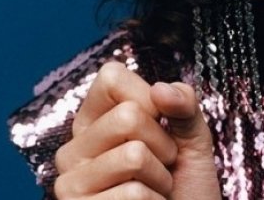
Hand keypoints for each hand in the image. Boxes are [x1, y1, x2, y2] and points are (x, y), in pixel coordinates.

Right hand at [53, 62, 220, 198]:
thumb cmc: (186, 186)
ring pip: (134, 155)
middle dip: (163, 144)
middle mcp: (74, 147)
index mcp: (95, 120)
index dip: (150, 98)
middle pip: (129, 116)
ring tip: (155, 190)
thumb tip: (160, 89)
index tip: (160, 124)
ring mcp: (70, 181)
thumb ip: (184, 105)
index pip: (112, 76)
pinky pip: (134, 193)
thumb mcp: (193, 137)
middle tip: (162, 166)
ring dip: (161, 177)